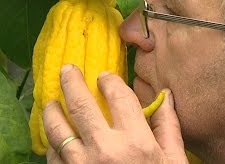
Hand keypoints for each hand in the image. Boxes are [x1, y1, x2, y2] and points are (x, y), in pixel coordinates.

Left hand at [43, 64, 187, 163]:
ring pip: (57, 128)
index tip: (104, 76)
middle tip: (67, 70)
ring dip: (51, 110)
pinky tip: (54, 137)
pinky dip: (51, 143)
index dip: (109, 81)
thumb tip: (167, 97)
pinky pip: (52, 156)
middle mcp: (105, 148)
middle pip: (81, 104)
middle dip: (71, 81)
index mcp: (135, 141)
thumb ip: (169, 128)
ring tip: (51, 101)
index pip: (118, 96)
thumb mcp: (173, 162)